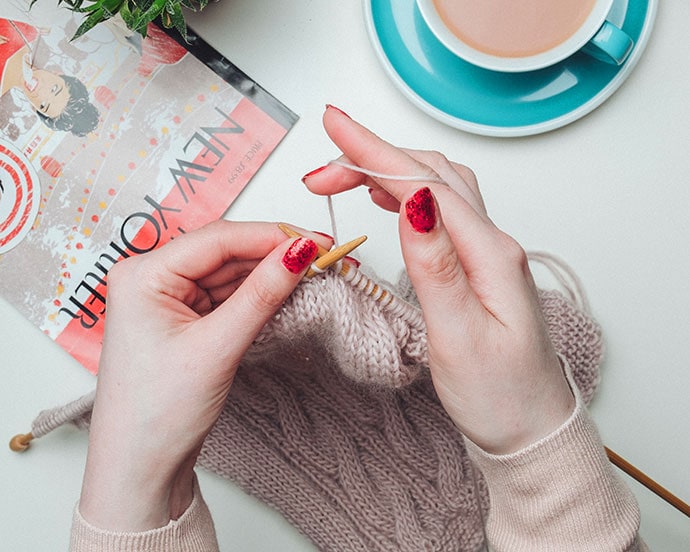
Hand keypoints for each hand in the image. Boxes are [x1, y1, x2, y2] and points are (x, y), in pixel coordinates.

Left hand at [79, 221, 321, 530]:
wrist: (140, 468)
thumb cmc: (156, 414)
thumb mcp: (217, 348)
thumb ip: (261, 295)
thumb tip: (300, 252)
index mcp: (143, 275)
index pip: (219, 239)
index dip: (273, 236)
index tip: (317, 241)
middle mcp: (152, 279)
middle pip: (227, 252)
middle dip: (277, 254)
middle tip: (326, 256)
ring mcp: (170, 299)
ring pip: (231, 273)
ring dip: (271, 274)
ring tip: (315, 273)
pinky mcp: (186, 319)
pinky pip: (229, 296)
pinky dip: (259, 295)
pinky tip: (287, 291)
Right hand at [303, 106, 573, 454]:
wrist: (531, 426)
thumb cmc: (499, 394)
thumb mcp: (460, 337)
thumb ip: (436, 265)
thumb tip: (413, 201)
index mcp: (490, 255)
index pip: (425, 183)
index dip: (375, 152)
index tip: (334, 124)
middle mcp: (492, 243)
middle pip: (430, 174)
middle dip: (372, 156)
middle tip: (320, 169)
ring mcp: (486, 252)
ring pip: (436, 187)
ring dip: (389, 169)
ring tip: (343, 174)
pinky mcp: (476, 265)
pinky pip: (441, 210)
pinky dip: (407, 191)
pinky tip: (387, 198)